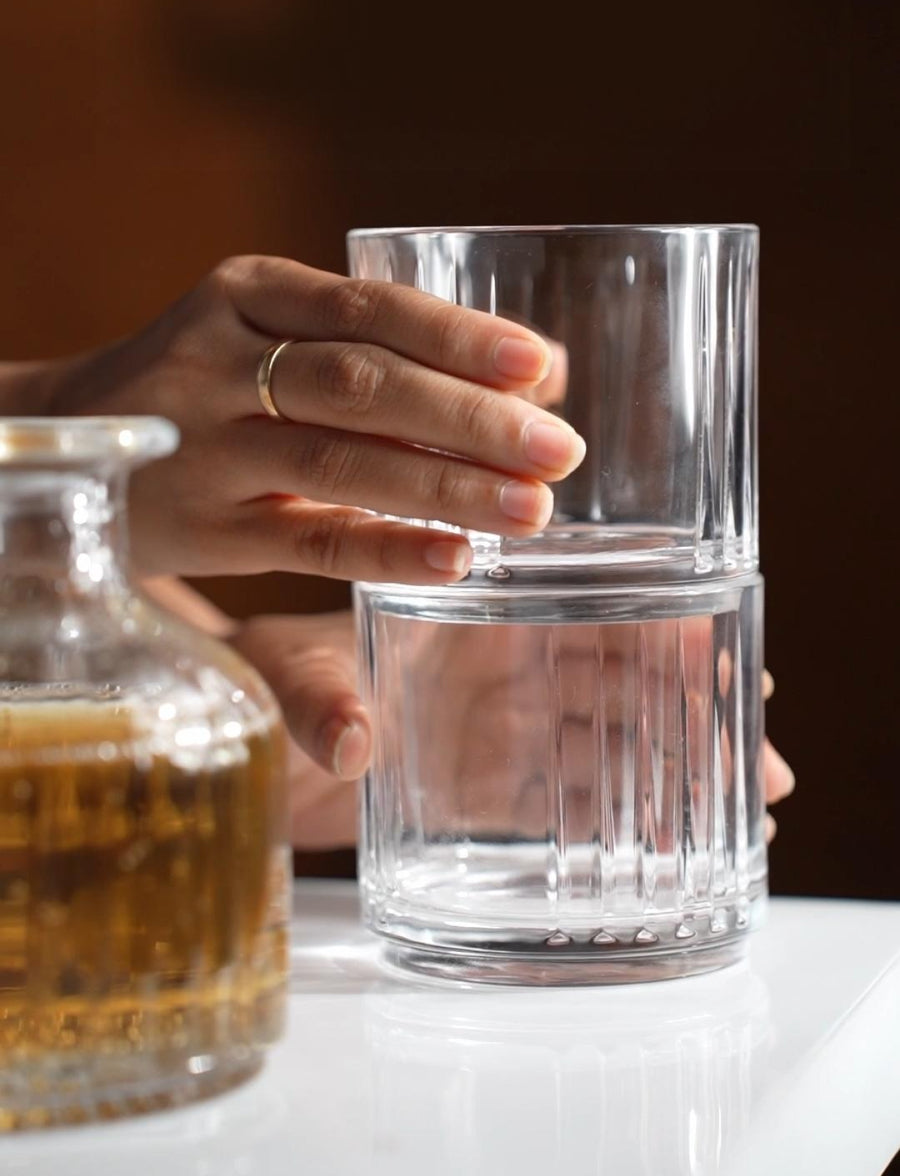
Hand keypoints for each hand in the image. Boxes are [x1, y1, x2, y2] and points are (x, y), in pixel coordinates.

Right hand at [45, 256, 583, 581]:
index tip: (539, 366)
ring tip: (531, 508)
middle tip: (560, 450)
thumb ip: (388, 350)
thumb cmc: (208, 386)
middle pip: (363, 382)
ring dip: (446, 485)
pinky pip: (307, 539)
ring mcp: (206, 445)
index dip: (459, 337)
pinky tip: (453, 559)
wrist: (65, 436)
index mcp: (251, 294)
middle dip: (470, 418)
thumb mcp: (272, 338)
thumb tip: (543, 370)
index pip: (370, 308)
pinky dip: (385, 548)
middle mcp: (221, 358)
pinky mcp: (203, 526)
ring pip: (340, 459)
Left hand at [228, 607, 792, 852]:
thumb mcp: (279, 674)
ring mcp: (495, 729)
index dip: (658, 631)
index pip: (581, 610)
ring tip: (744, 804)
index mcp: (469, 615)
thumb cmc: (254, 676)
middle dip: (692, 711)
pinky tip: (672, 836)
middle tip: (759, 755)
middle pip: (617, 681)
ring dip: (675, 767)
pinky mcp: (480, 786)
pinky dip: (621, 813)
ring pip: (607, 740)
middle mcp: (496, 666)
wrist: (229, 734)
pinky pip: (566, 797)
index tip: (724, 658)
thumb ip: (315, 699)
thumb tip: (352, 741)